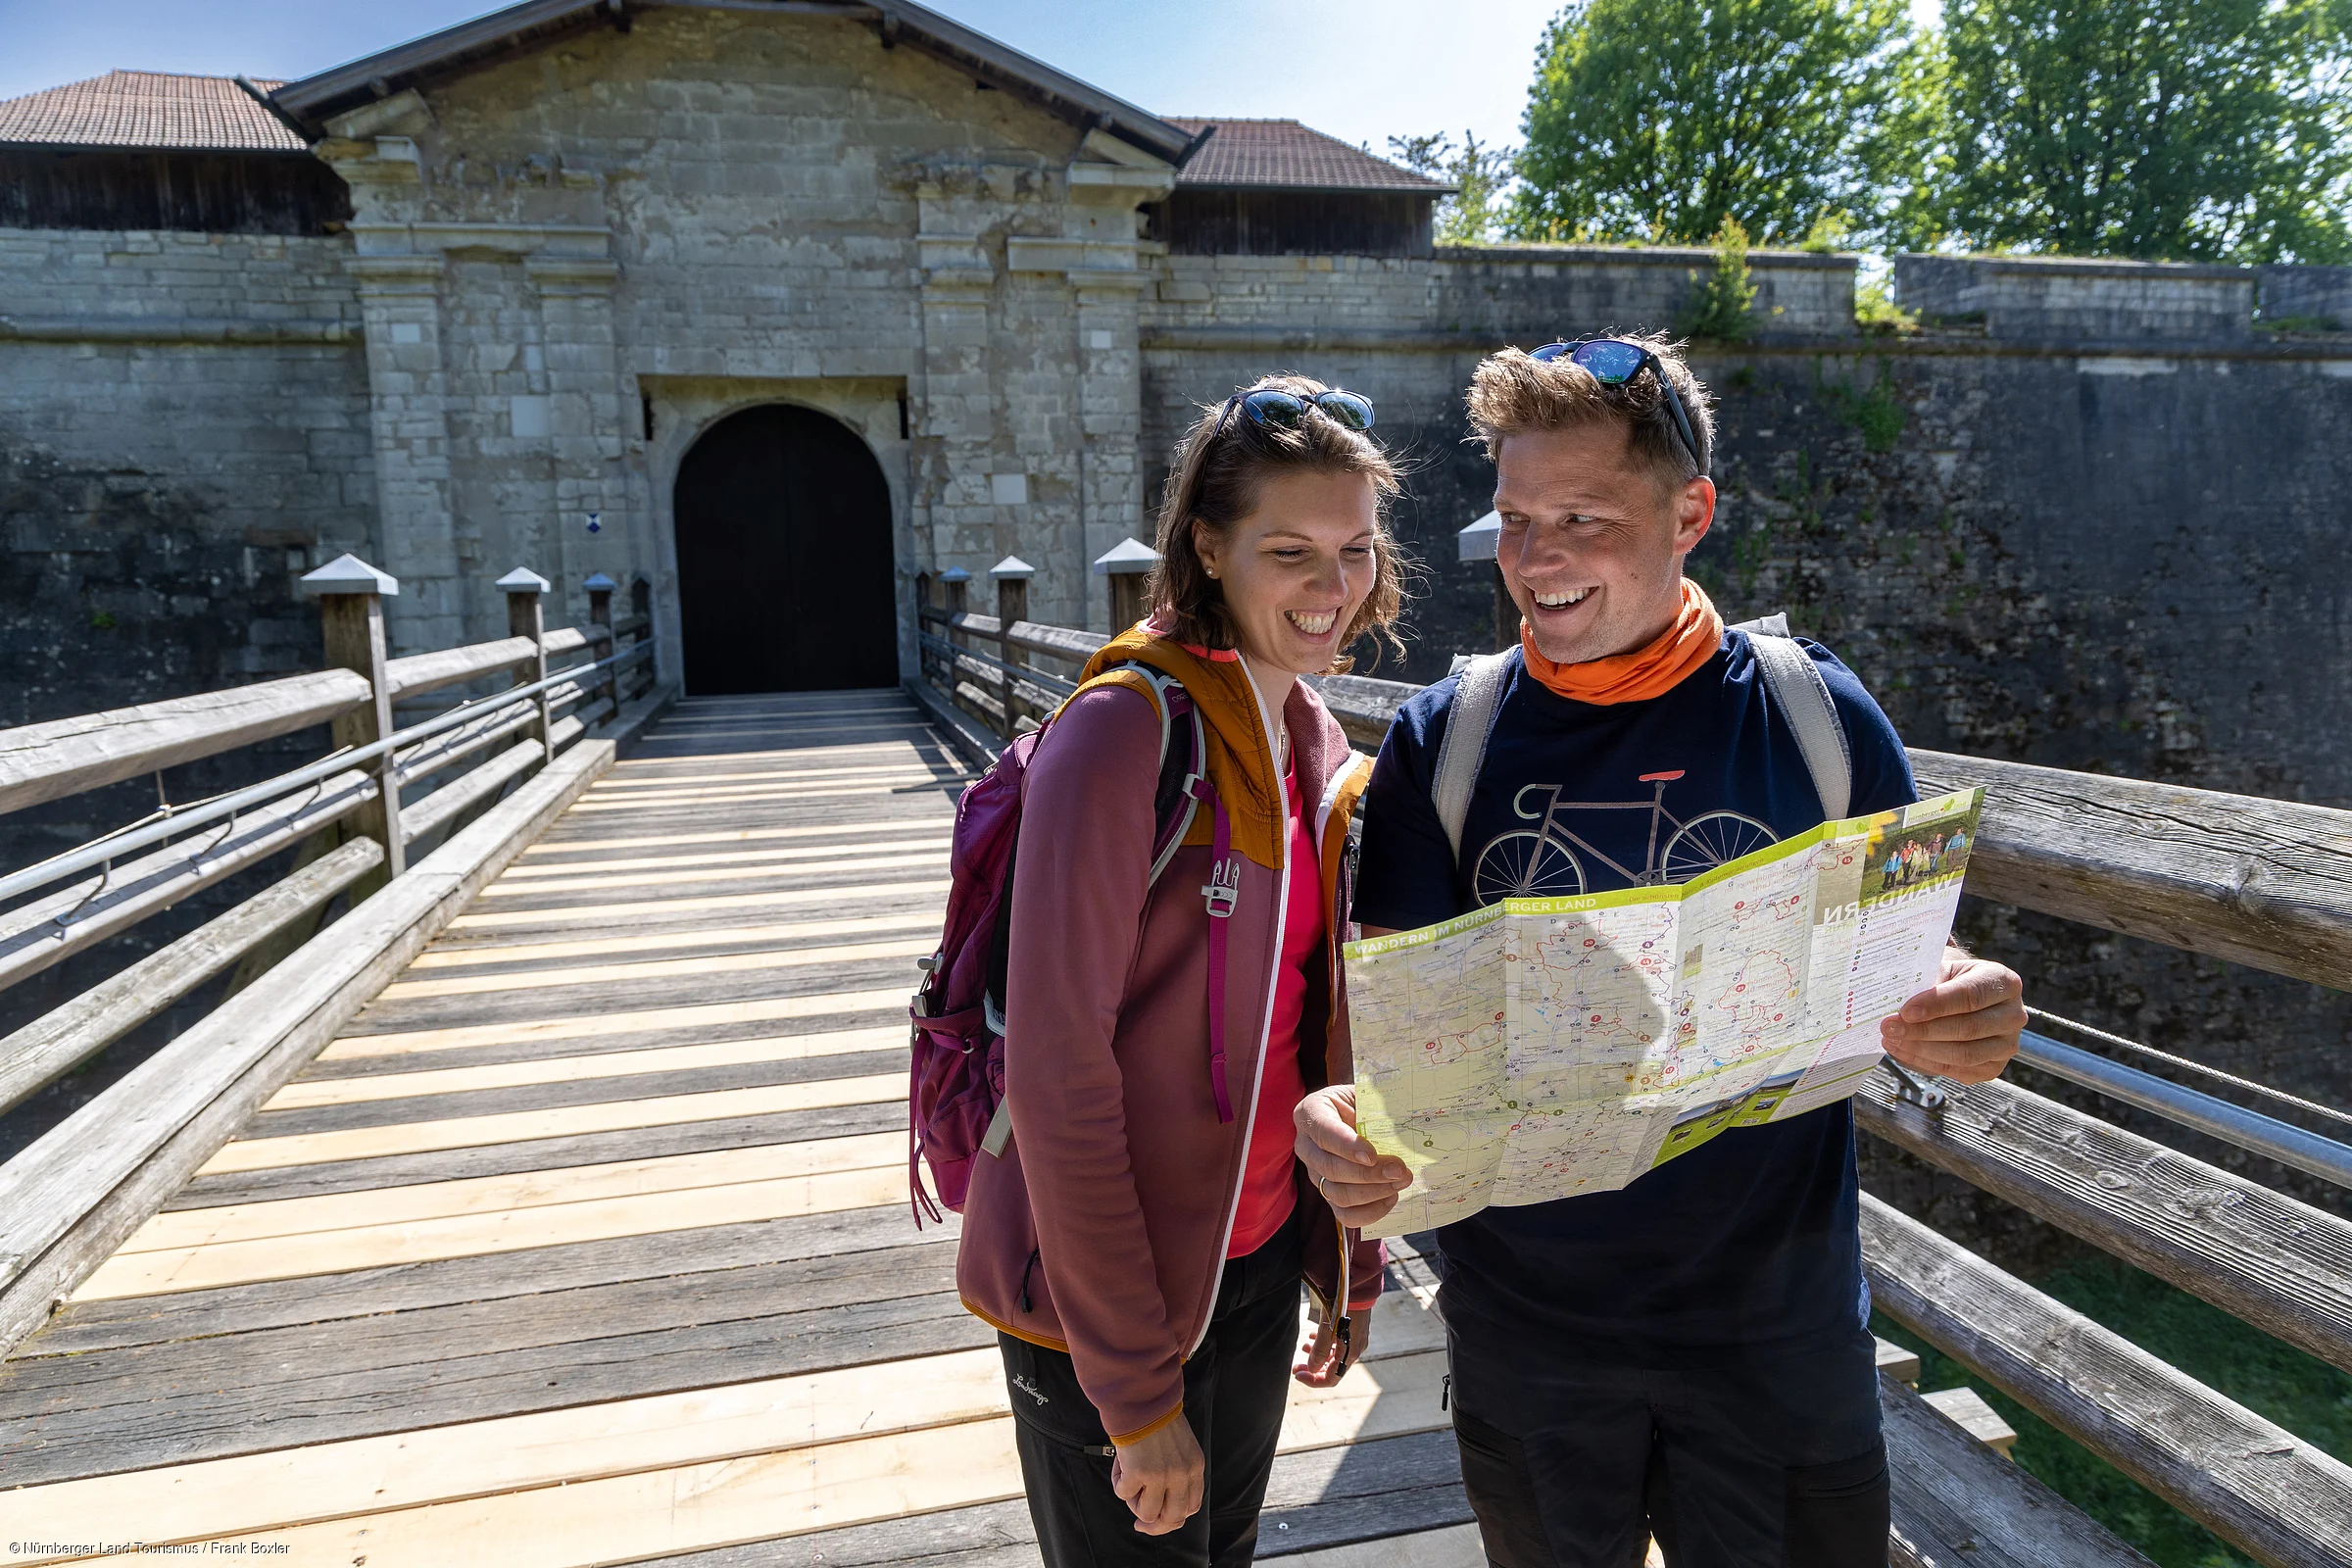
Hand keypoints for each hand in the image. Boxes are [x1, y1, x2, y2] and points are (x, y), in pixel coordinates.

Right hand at [1111, 1417, 1203, 1534]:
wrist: (1142, 1397)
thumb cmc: (1156, 1418)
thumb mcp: (1180, 1447)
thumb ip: (1178, 1473)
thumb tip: (1159, 1506)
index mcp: (1195, 1468)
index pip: (1191, 1508)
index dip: (1173, 1519)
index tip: (1158, 1519)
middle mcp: (1182, 1475)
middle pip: (1172, 1519)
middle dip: (1154, 1525)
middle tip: (1139, 1523)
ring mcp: (1162, 1475)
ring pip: (1146, 1513)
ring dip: (1133, 1501)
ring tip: (1128, 1478)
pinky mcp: (1139, 1472)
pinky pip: (1123, 1494)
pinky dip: (1118, 1483)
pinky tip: (1120, 1464)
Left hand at [1293, 1308, 1369, 1387]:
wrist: (1358, 1284)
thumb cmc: (1344, 1306)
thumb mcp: (1328, 1328)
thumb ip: (1320, 1350)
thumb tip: (1311, 1369)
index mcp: (1350, 1353)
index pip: (1331, 1378)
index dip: (1313, 1380)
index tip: (1297, 1374)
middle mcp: (1354, 1349)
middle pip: (1332, 1369)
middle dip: (1313, 1369)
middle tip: (1296, 1366)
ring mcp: (1354, 1339)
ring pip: (1334, 1356)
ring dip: (1318, 1356)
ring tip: (1303, 1348)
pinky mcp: (1352, 1328)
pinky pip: (1337, 1344)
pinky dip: (1324, 1345)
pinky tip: (1313, 1337)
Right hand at [1295, 1085, 1413, 1226]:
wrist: (1357, 1115)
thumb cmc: (1361, 1102)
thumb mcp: (1364, 1094)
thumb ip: (1375, 1104)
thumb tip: (1401, 1119)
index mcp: (1310, 1112)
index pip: (1323, 1131)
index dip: (1346, 1146)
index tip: (1372, 1155)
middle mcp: (1306, 1145)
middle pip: (1330, 1168)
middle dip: (1368, 1174)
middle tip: (1399, 1170)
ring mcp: (1316, 1174)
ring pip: (1337, 1194)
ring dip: (1373, 1193)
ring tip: (1399, 1182)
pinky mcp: (1329, 1195)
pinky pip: (1344, 1214)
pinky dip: (1370, 1212)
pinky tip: (1390, 1197)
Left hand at [1883, 943, 2025, 1084]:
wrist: (1961, 996)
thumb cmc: (1949, 979)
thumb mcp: (1941, 968)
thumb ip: (1926, 980)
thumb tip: (1898, 998)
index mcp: (2003, 981)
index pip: (1970, 995)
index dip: (1936, 1005)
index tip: (1905, 1011)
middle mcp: (2013, 1014)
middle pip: (1968, 1028)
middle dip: (1923, 1030)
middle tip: (1890, 1027)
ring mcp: (2007, 1044)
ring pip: (1964, 1055)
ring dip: (1922, 1049)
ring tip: (1892, 1039)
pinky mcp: (1993, 1067)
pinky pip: (1959, 1071)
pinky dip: (1926, 1062)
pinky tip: (1902, 1050)